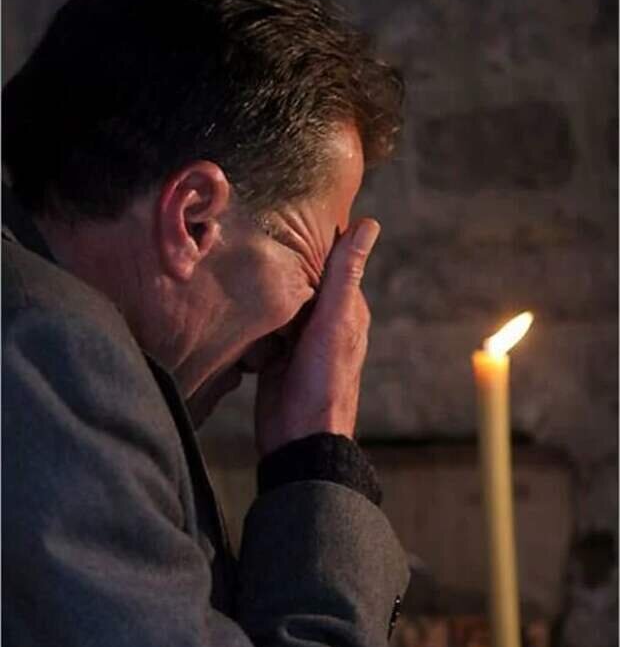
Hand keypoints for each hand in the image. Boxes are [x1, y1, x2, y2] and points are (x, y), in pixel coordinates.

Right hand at [254, 218, 380, 457]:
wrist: (297, 439)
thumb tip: (368, 225)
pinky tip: (235, 295)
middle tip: (253, 227)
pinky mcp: (274, 354)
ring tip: (240, 254)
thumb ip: (345, 275)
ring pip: (281, 299)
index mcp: (347, 310)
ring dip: (265, 284)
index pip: (332, 261)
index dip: (313, 236)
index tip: (288, 206)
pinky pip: (263, 323)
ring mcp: (297, 338)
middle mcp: (324, 321)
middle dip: (282, 259)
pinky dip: (253, 311)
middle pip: (301, 279)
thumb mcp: (335, 322)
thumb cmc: (322, 383)